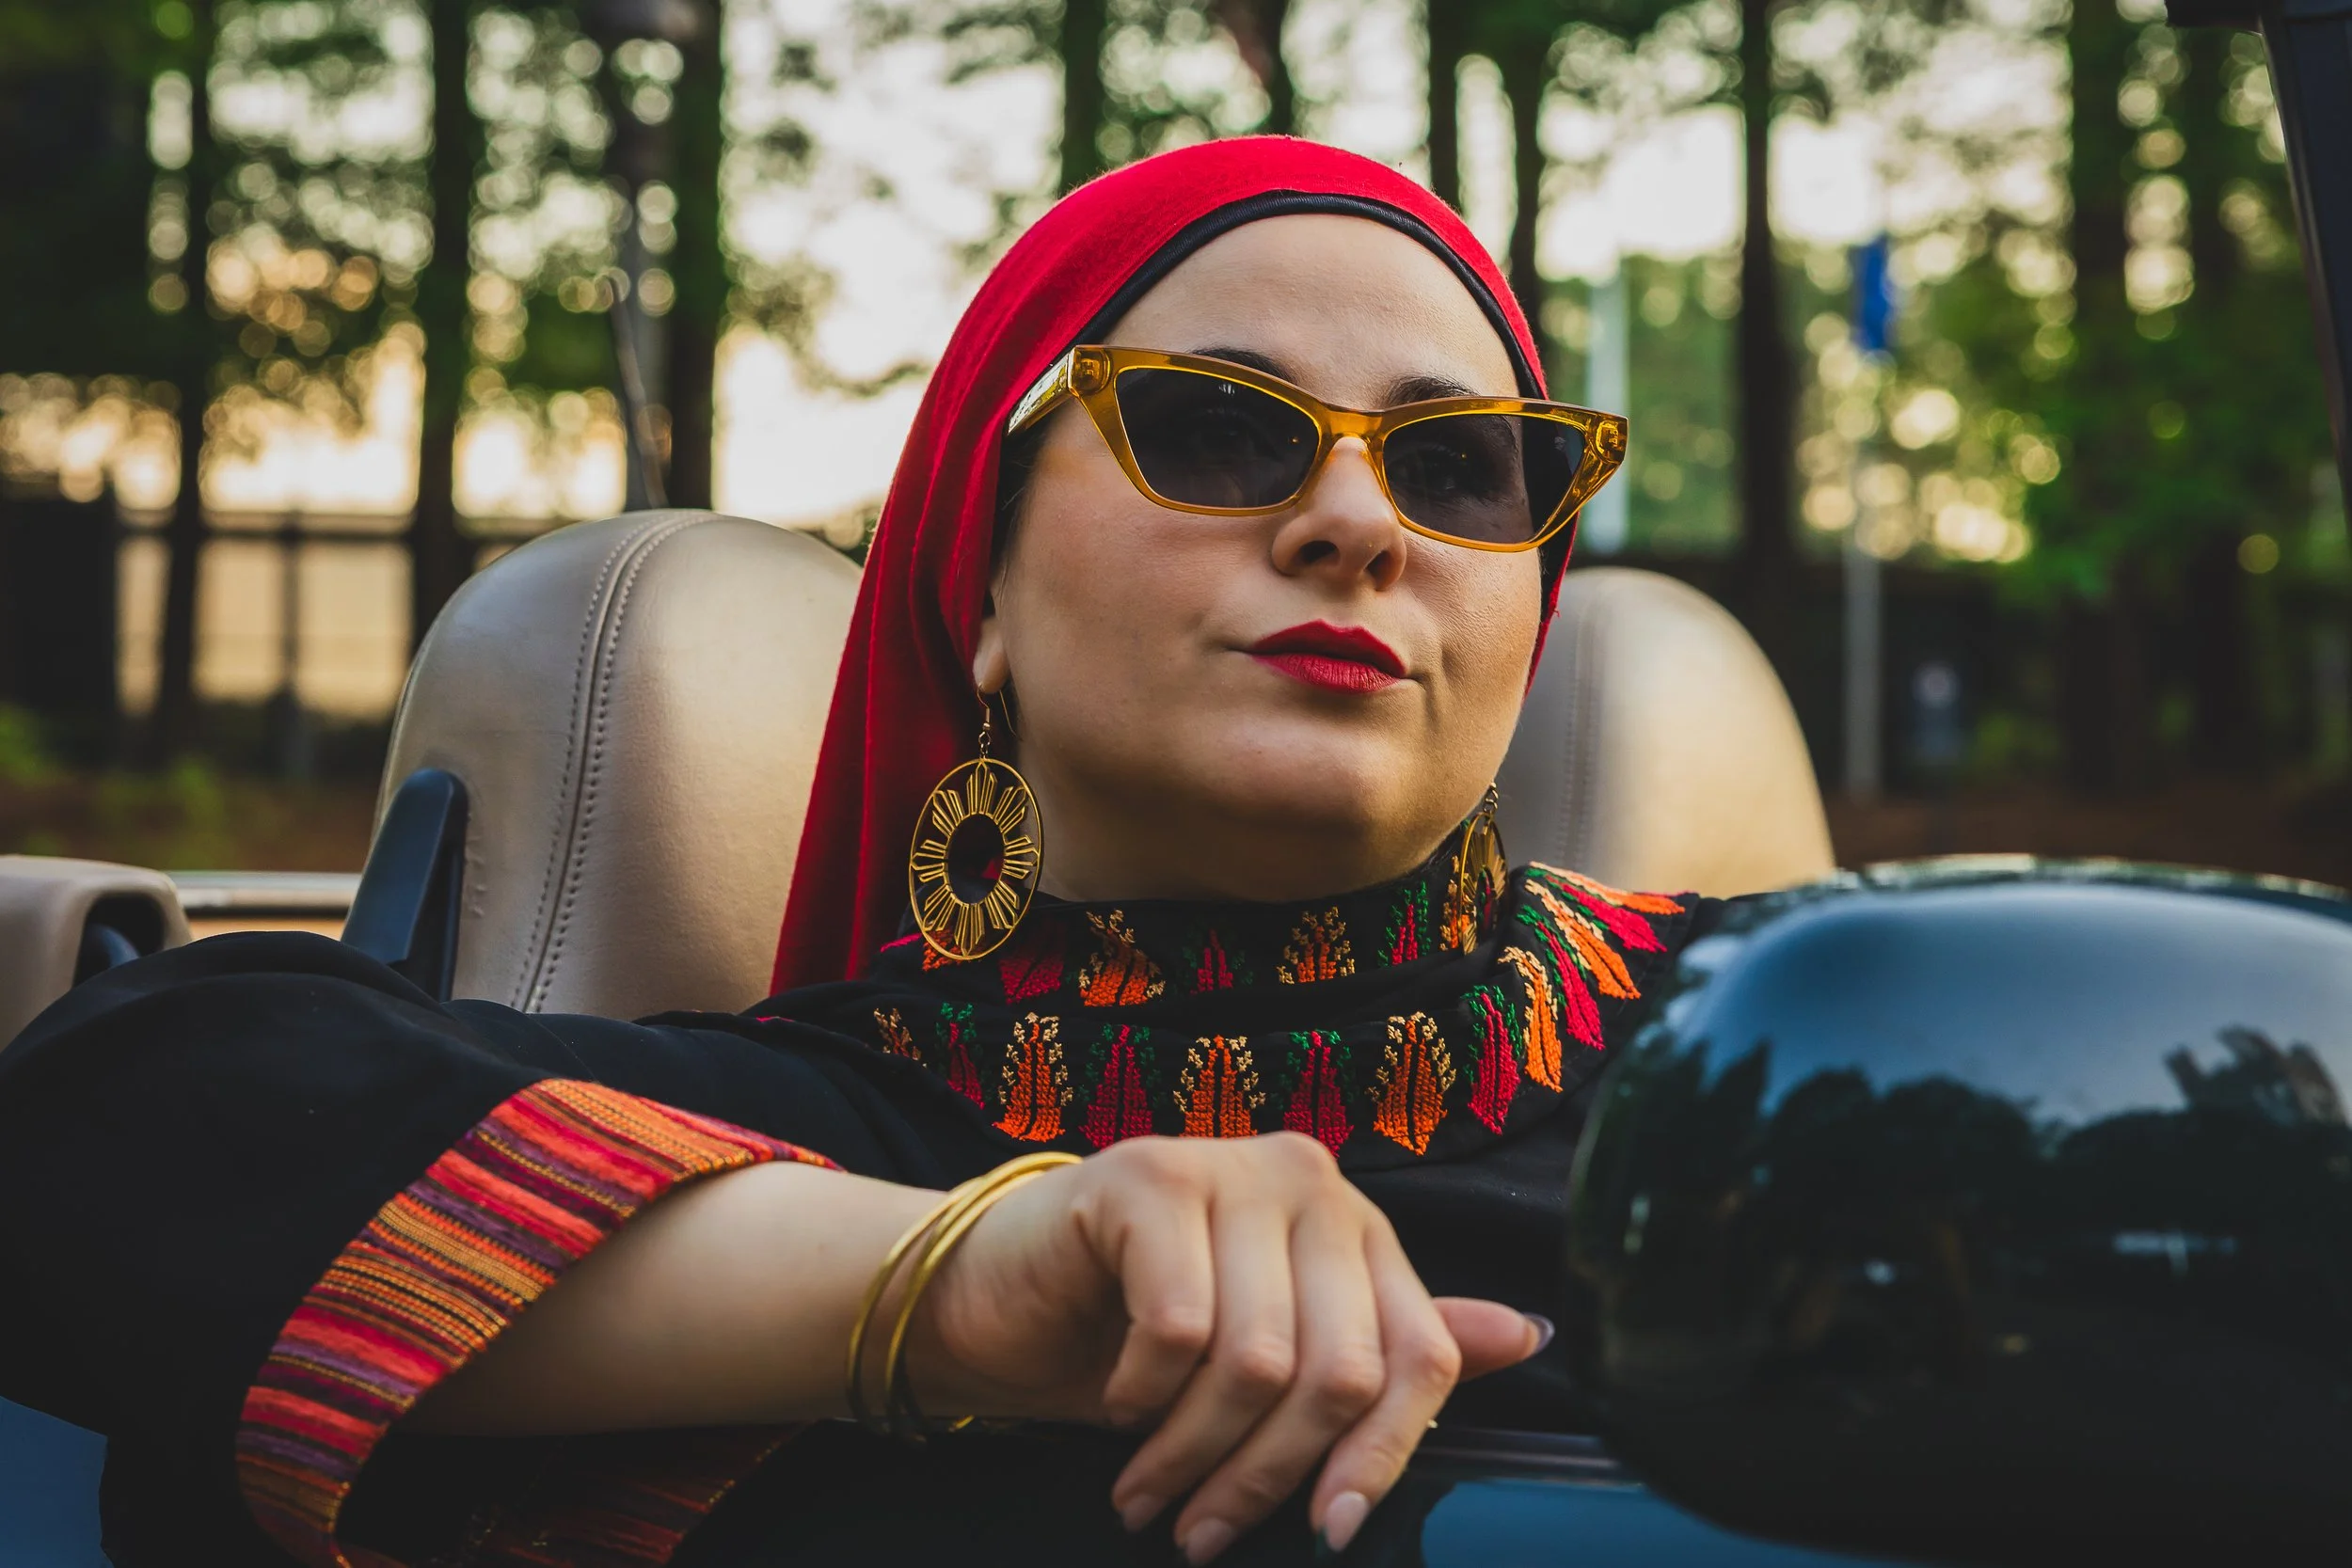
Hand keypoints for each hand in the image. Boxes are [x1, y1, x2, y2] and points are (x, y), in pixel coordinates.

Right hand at [902, 1133, 1545, 1561]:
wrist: (998, 1291)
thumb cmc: (1133, 1330)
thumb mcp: (1270, 1356)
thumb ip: (1386, 1346)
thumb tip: (1529, 1338)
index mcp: (1354, 1225)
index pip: (1418, 1354)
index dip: (1381, 1458)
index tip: (1330, 1531)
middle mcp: (1306, 1182)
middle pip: (1339, 1369)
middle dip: (1267, 1474)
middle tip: (1202, 1529)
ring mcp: (1226, 1167)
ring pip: (1256, 1359)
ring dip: (1193, 1453)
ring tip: (1148, 1489)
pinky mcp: (1147, 1175)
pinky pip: (1177, 1325)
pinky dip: (1144, 1391)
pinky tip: (1117, 1398)